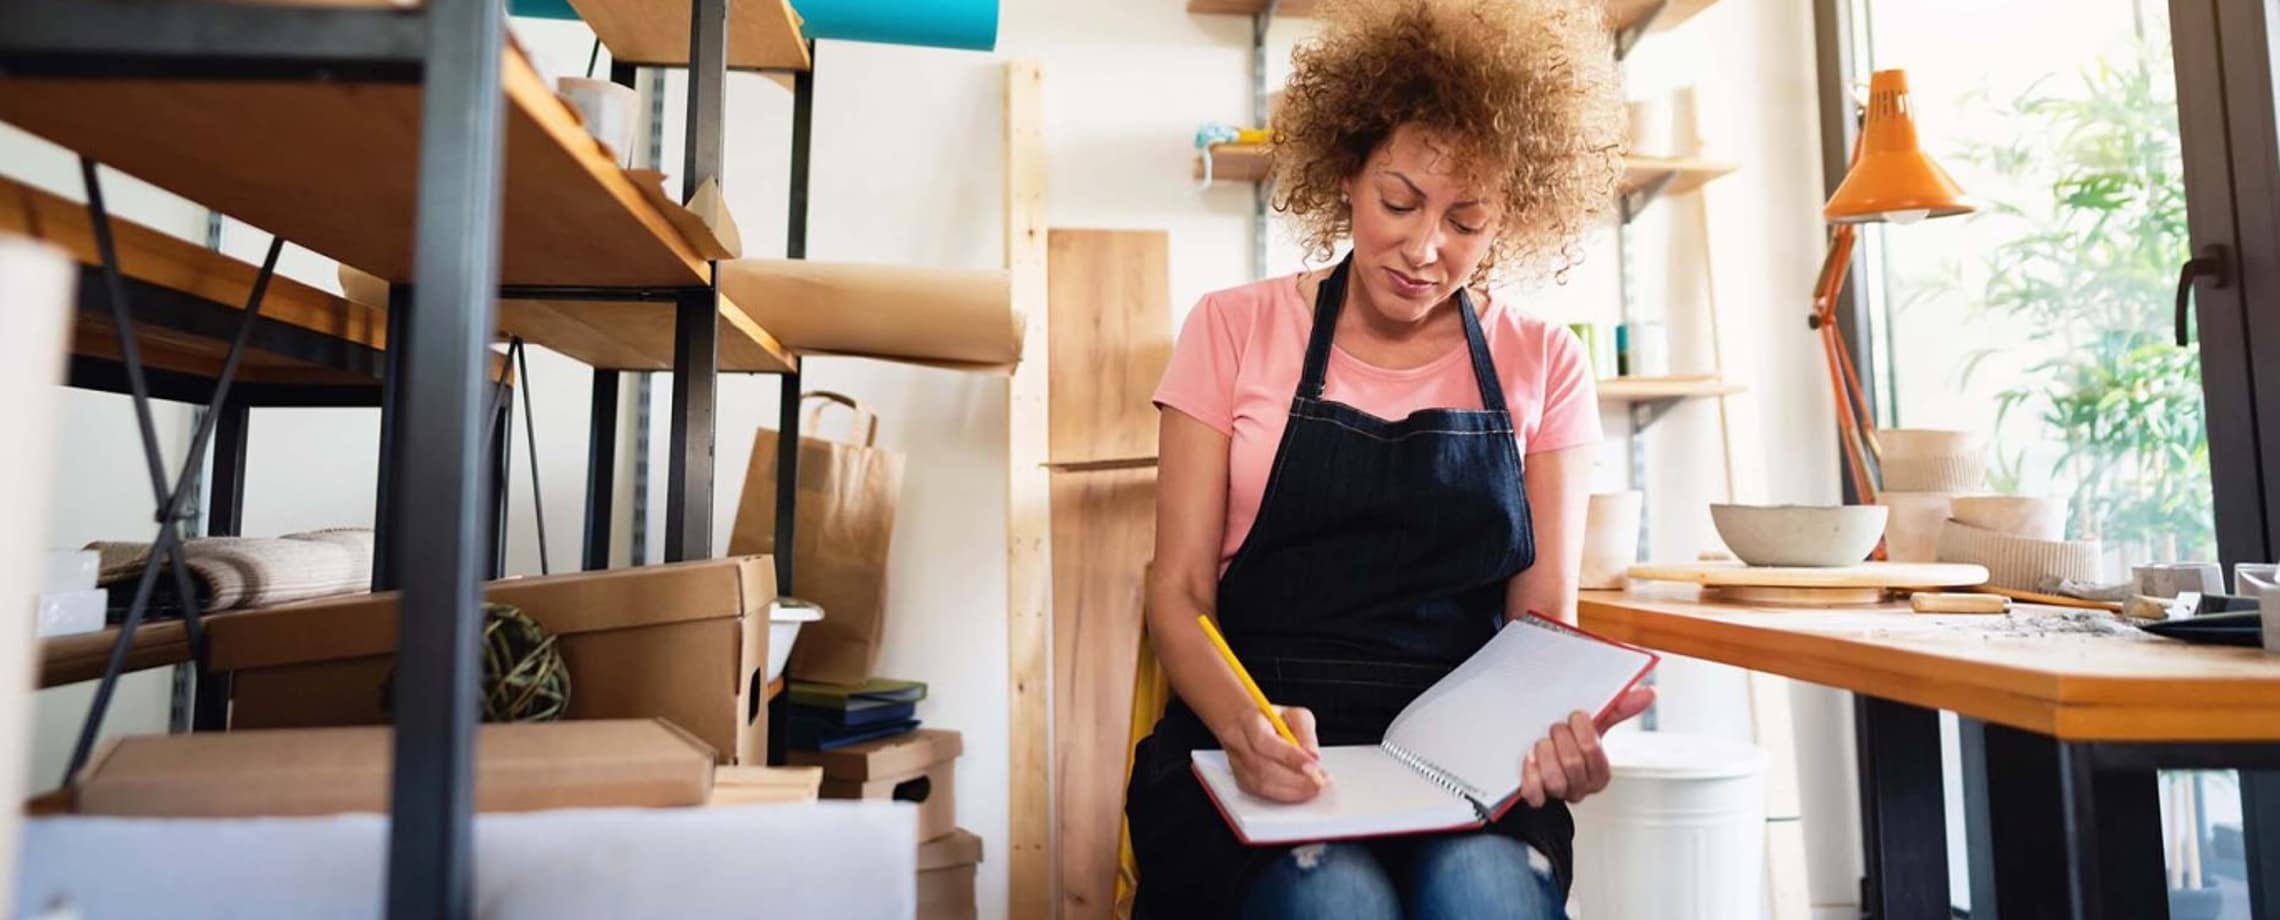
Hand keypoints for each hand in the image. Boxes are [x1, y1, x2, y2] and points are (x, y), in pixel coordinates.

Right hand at [1220, 706, 1327, 803]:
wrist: (1241, 723)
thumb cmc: (1269, 718)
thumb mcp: (1294, 714)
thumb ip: (1305, 732)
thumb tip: (1312, 756)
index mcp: (1249, 719)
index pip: (1265, 740)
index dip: (1289, 756)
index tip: (1313, 766)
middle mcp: (1237, 741)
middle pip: (1262, 767)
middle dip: (1295, 779)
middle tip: (1319, 781)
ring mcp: (1235, 762)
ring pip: (1260, 784)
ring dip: (1291, 790)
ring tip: (1313, 786)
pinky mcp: (1239, 779)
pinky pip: (1261, 793)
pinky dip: (1284, 795)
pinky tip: (1299, 790)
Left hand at [1519, 686, 1653, 806]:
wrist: (1538, 758)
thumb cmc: (1570, 743)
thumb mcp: (1594, 727)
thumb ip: (1619, 710)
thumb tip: (1650, 692)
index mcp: (1599, 772)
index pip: (1593, 749)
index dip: (1581, 729)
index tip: (1574, 716)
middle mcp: (1581, 787)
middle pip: (1573, 763)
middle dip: (1559, 738)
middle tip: (1555, 729)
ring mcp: (1559, 794)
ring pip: (1554, 779)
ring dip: (1544, 754)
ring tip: (1542, 744)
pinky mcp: (1537, 799)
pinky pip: (1534, 793)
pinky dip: (1529, 775)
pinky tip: (1530, 760)